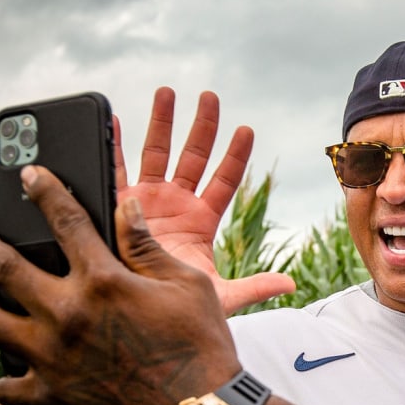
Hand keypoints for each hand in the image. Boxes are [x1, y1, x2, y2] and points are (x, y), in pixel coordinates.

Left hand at [0, 165, 243, 404]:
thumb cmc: (203, 349)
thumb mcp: (189, 288)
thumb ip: (148, 246)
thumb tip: (126, 206)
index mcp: (103, 280)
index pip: (62, 218)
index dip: (43, 189)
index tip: (30, 176)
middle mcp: (67, 314)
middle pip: (2, 264)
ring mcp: (52, 359)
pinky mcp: (50, 399)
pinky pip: (3, 387)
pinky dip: (9, 377)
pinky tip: (20, 369)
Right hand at [116, 87, 294, 313]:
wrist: (136, 313)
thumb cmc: (176, 308)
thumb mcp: (216, 294)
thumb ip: (253, 288)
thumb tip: (290, 284)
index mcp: (202, 219)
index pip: (224, 180)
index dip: (235, 156)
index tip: (246, 130)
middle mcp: (176, 204)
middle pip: (193, 157)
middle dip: (202, 127)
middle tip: (209, 97)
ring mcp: (147, 201)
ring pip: (157, 153)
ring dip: (162, 122)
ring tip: (167, 92)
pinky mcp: (117, 204)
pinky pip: (116, 168)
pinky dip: (114, 144)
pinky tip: (115, 120)